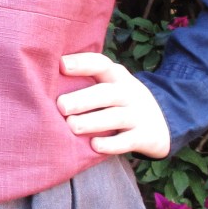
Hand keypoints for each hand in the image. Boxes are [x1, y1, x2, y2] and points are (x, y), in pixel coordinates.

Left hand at [56, 52, 170, 157]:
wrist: (162, 122)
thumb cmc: (120, 101)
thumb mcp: (111, 85)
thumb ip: (88, 81)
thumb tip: (44, 80)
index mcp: (116, 76)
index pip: (100, 64)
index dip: (81, 63)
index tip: (61, 65)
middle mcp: (128, 93)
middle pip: (105, 93)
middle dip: (82, 99)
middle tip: (61, 106)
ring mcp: (137, 115)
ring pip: (115, 117)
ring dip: (92, 121)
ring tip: (72, 126)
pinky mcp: (144, 136)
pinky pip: (127, 141)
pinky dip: (112, 144)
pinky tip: (95, 145)